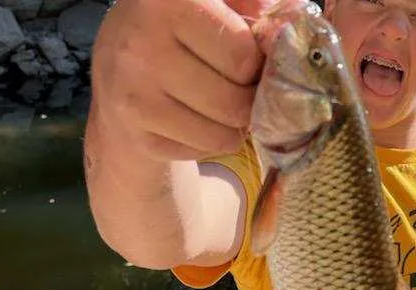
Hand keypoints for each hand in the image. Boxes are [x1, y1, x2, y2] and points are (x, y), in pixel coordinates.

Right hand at [90, 0, 275, 160]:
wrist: (118, 77)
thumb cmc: (180, 34)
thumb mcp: (213, 4)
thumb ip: (254, 5)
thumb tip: (297, 20)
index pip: (242, 54)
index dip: (254, 64)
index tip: (244, 61)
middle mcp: (140, 43)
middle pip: (236, 100)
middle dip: (248, 101)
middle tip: (237, 91)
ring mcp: (134, 93)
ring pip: (225, 132)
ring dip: (234, 126)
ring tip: (219, 106)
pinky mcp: (138, 135)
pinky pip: (205, 149)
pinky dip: (212, 141)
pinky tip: (195, 120)